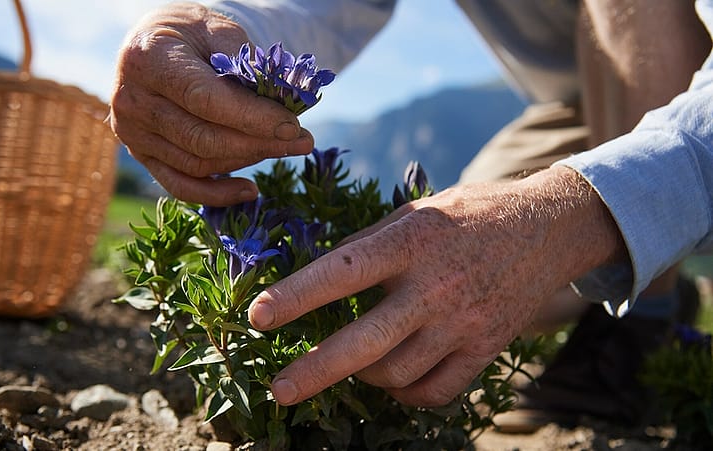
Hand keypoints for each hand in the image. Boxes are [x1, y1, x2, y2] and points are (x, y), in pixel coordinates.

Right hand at [109, 3, 313, 205]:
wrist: (156, 42)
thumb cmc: (192, 33)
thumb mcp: (218, 30)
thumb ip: (245, 65)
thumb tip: (283, 107)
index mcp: (148, 59)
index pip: (205, 99)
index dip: (252, 117)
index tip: (292, 126)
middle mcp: (131, 99)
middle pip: (203, 137)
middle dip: (259, 142)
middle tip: (301, 140)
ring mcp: (132, 132)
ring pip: (198, 163)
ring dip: (247, 160)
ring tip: (283, 148)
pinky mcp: (142, 154)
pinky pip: (181, 185)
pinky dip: (217, 194)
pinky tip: (250, 190)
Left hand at [248, 167, 626, 406]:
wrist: (549, 227)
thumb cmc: (471, 213)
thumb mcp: (416, 210)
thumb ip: (370, 243)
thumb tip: (321, 275)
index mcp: (411, 242)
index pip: (343, 272)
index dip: (297, 296)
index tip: (258, 317)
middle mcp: (434, 287)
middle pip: (365, 342)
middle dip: (315, 371)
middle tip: (279, 390)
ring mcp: (462, 322)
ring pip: (395, 374)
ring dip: (363, 376)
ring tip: (353, 362)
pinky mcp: (485, 347)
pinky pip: (435, 391)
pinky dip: (406, 393)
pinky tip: (395, 379)